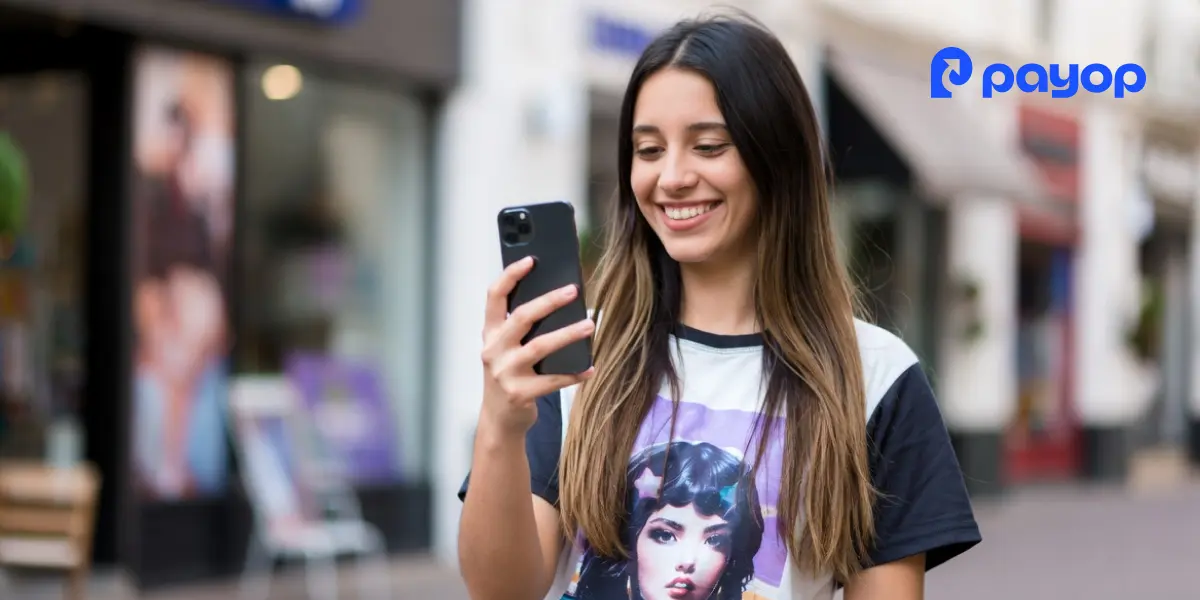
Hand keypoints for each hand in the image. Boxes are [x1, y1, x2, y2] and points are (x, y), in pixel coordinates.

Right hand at [480, 256, 594, 436]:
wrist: (499, 419)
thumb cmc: (509, 375)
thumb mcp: (506, 348)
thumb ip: (521, 327)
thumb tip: (559, 299)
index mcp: (490, 333)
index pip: (495, 297)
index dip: (511, 275)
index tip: (531, 260)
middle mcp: (493, 350)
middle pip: (521, 318)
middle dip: (548, 301)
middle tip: (573, 290)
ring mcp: (505, 373)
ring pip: (540, 347)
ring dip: (567, 334)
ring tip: (590, 325)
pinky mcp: (520, 394)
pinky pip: (552, 380)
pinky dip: (574, 374)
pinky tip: (591, 368)